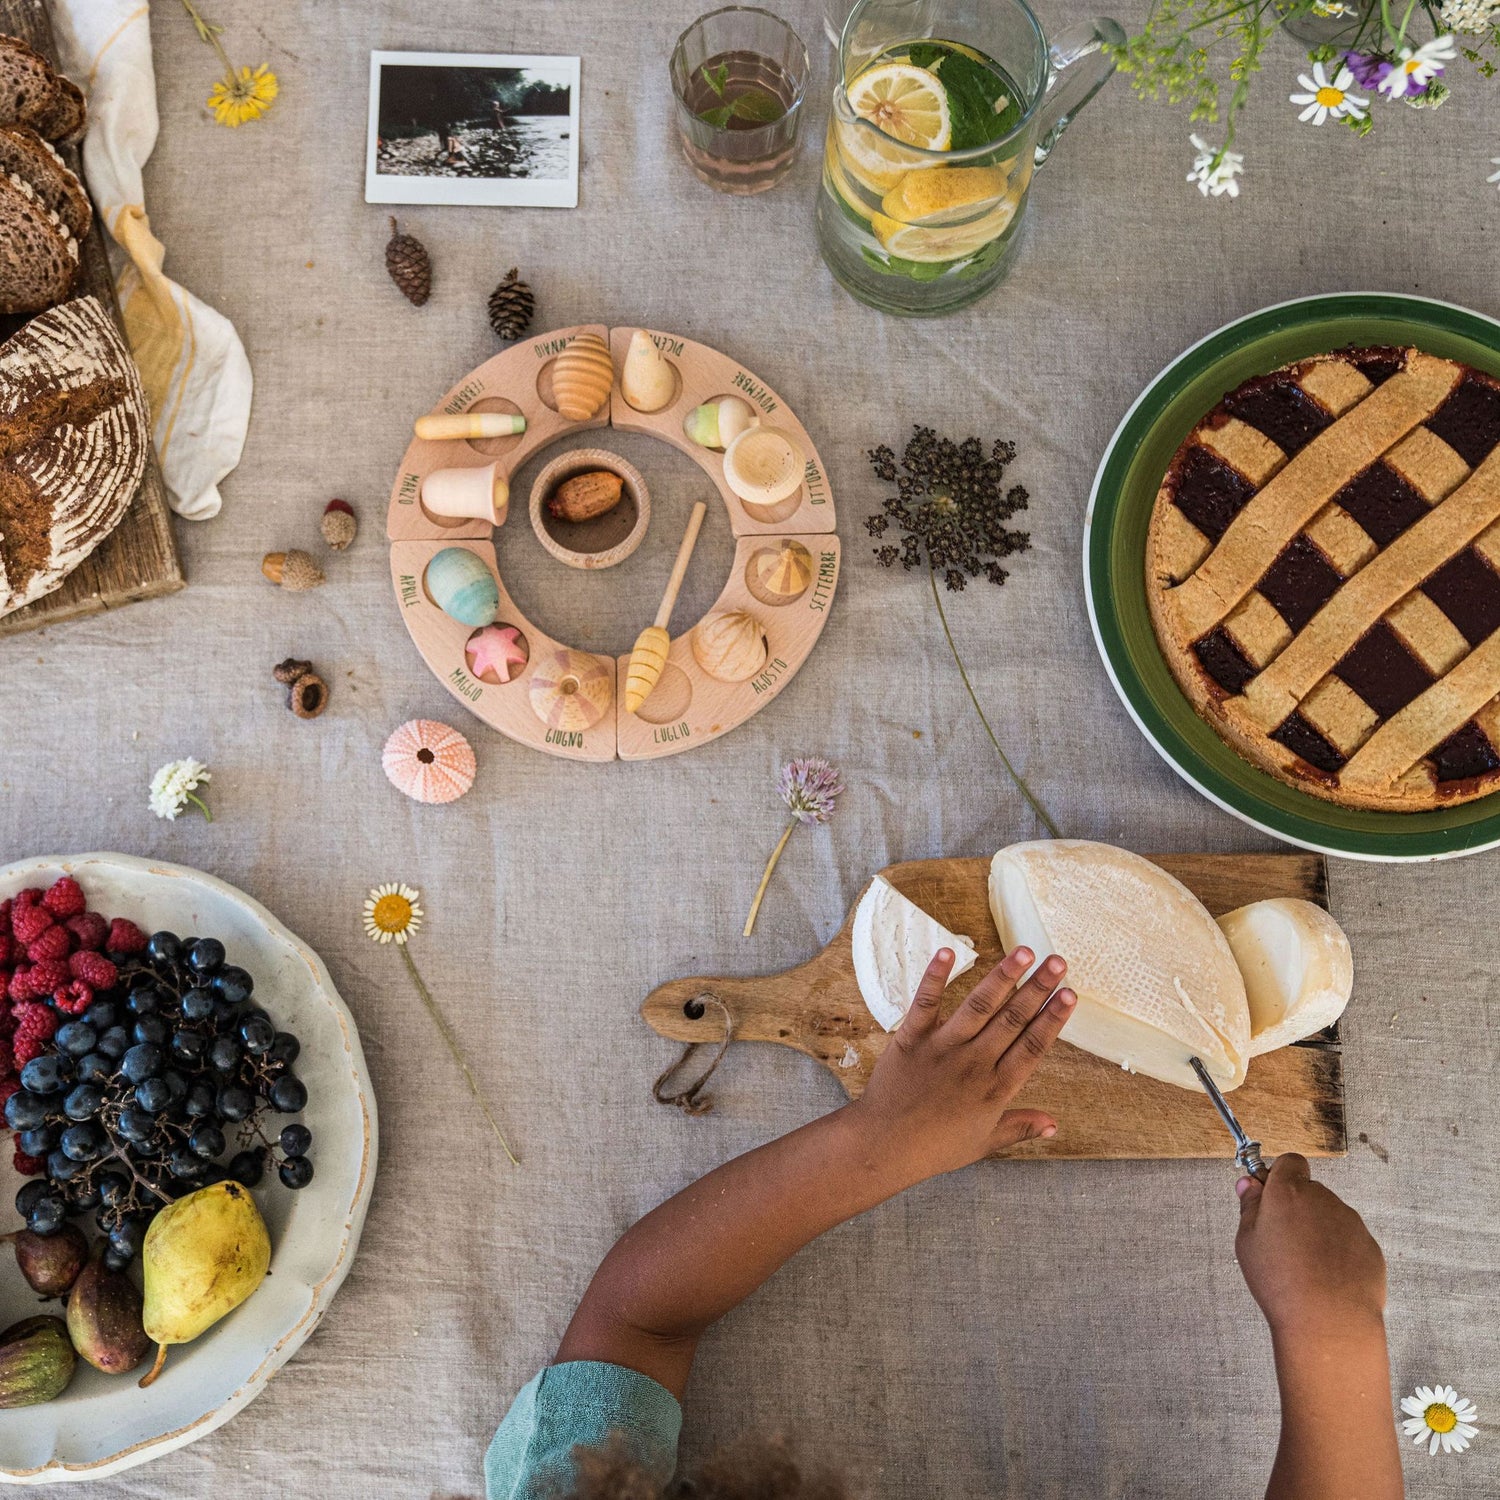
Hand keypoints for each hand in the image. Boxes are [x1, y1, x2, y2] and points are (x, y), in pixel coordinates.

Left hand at [850, 946, 1075, 1184]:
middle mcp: (974, 1063)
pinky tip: (949, 951)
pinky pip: (926, 1002)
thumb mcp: (984, 1143)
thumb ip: (1019, 1127)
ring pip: (979, 1006)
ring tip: (1023, 951)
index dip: (1052, 1019)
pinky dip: (936, 976)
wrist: (882, 1147)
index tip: (1070, 995)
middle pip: (1012, 1019)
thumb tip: (1054, 1125)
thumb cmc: (934, 1148)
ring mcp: (942, 1048)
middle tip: (1057, 962)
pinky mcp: (912, 1038)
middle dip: (1038, 988)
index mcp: (995, 1089)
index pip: (1032, 1047)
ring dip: (1003, 976)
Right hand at [1235, 1154, 1386, 1340]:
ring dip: (1318, 1230)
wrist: (1329, 1322)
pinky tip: (1328, 1278)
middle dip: (1297, 1208)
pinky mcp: (1370, 1246)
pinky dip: (1339, 1252)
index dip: (1280, 1176)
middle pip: (1309, 1191)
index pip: (1290, 1162)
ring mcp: (1350, 1222)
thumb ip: (1249, 1207)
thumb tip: (1249, 1183)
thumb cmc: (1281, 1282)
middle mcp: (1323, 1199)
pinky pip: (1349, 1239)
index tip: (1270, 1198)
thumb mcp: (1248, 1242)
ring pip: (1330, 1216)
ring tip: (1307, 1267)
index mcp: (1289, 1191)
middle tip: (1283, 1242)